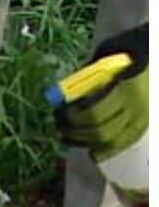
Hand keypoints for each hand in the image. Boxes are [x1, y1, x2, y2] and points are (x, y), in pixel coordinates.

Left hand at [56, 23, 147, 158]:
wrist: (154, 60)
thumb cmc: (129, 56)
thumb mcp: (107, 59)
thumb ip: (87, 78)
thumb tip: (61, 96)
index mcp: (127, 89)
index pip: (94, 113)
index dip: (73, 117)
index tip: (60, 111)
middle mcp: (137, 108)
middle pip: (100, 130)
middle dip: (74, 131)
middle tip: (58, 124)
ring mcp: (142, 119)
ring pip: (109, 141)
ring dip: (83, 141)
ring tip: (65, 135)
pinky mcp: (142, 126)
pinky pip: (121, 144)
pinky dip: (104, 150)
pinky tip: (89, 150)